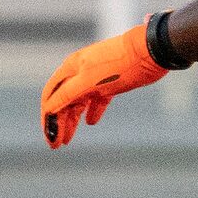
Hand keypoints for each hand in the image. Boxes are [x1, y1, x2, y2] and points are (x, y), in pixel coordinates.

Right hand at [40, 23, 167, 147]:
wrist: (150, 52)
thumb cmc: (118, 64)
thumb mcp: (88, 81)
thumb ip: (67, 94)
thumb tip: (48, 109)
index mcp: (71, 68)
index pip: (51, 95)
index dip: (47, 117)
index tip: (49, 137)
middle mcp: (80, 73)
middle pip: (63, 101)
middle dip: (58, 123)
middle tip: (56, 145)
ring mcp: (95, 79)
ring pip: (78, 103)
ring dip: (72, 121)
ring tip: (68, 140)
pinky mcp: (111, 84)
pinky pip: (96, 101)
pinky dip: (92, 112)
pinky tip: (91, 122)